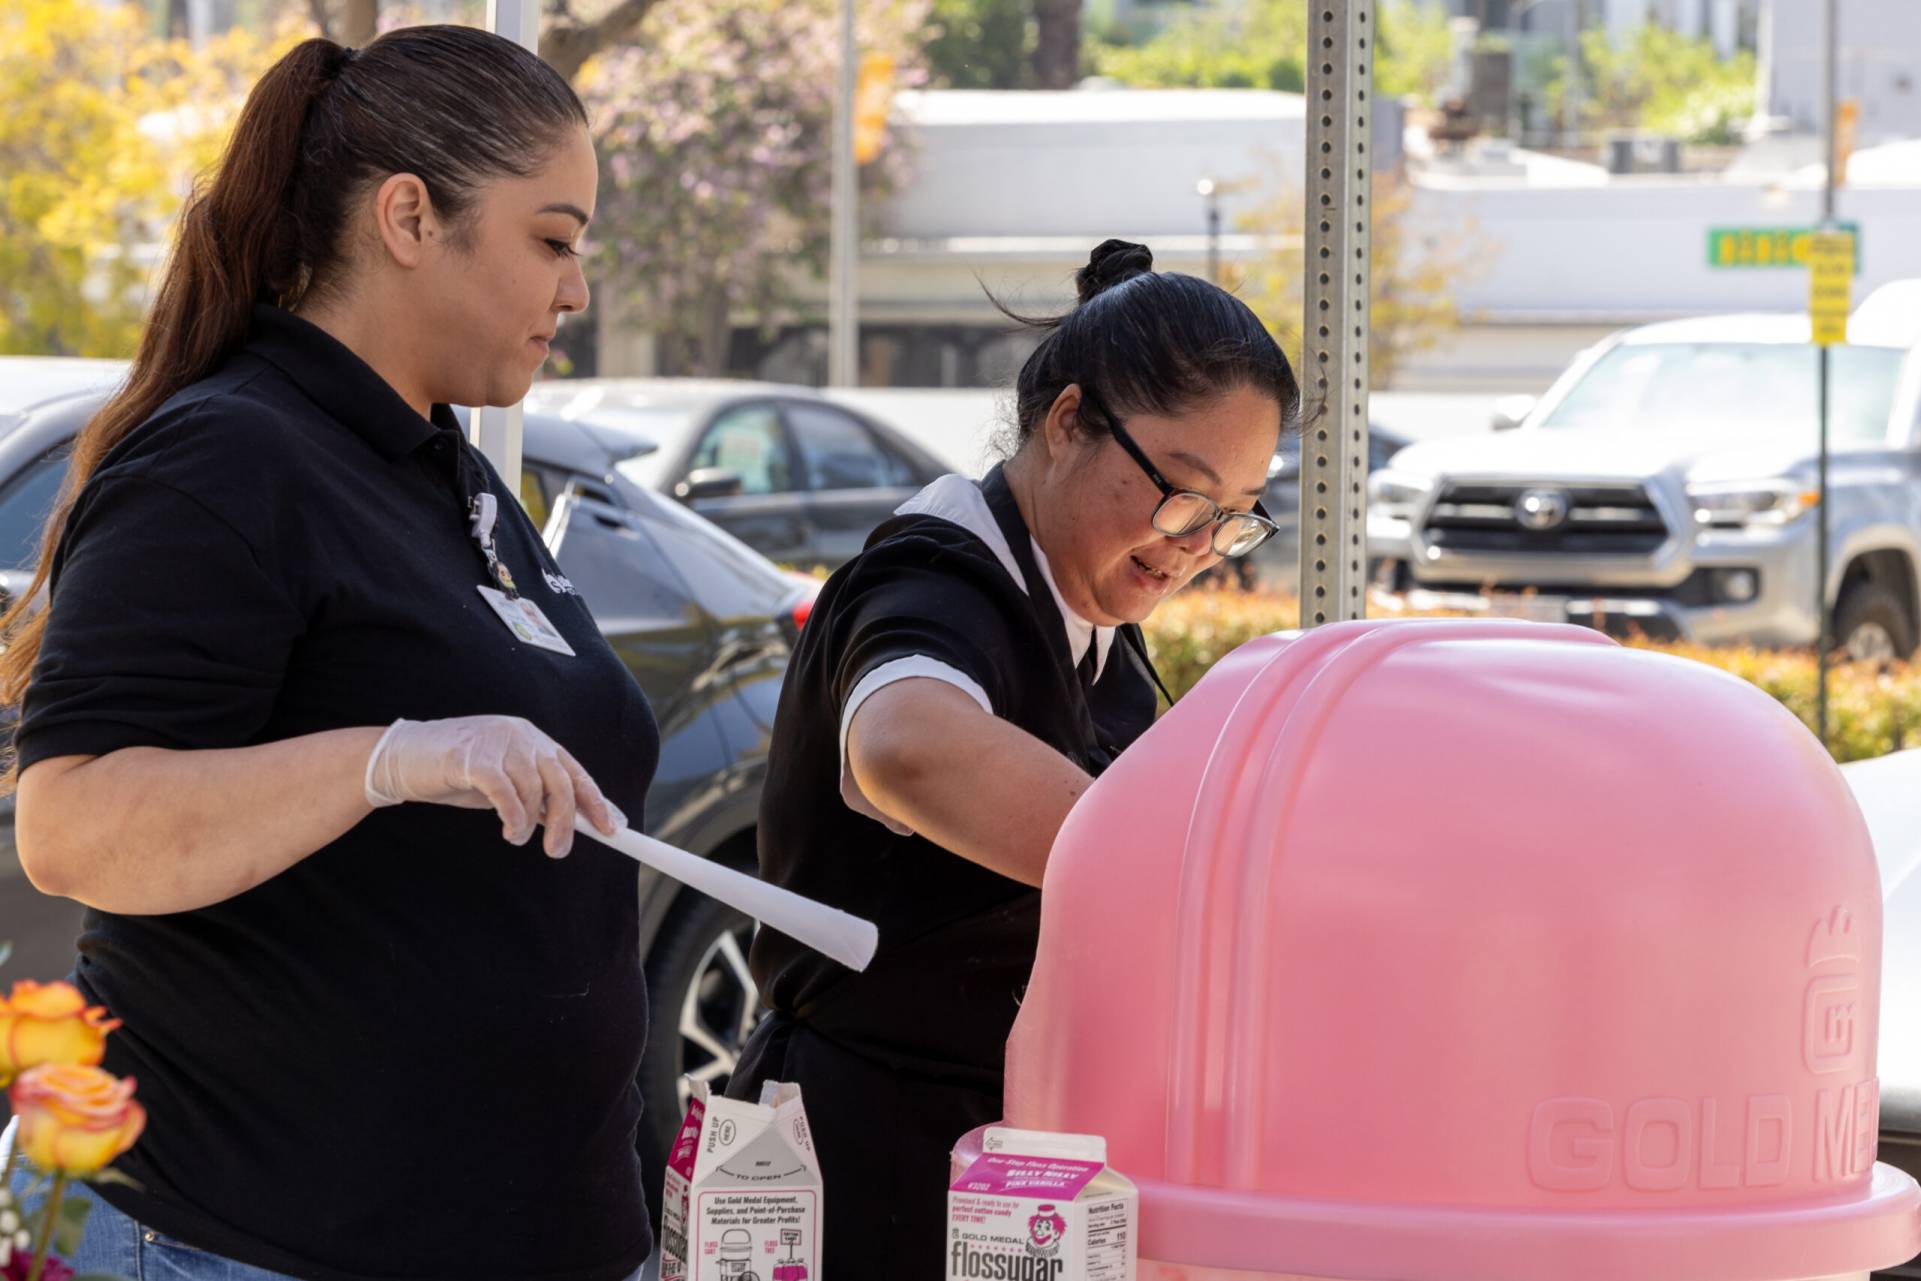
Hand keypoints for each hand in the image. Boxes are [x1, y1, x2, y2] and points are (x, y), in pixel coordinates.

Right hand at [363, 716, 625, 857]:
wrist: (401, 758)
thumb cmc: (455, 774)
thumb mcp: (503, 783)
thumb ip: (534, 796)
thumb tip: (573, 823)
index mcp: (531, 738)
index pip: (573, 771)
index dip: (595, 801)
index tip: (611, 829)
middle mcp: (520, 735)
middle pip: (560, 782)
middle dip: (567, 822)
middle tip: (558, 852)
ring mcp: (496, 742)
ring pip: (534, 790)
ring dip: (530, 824)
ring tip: (515, 838)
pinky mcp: (472, 758)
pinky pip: (506, 794)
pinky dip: (513, 818)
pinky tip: (508, 831)